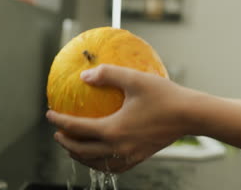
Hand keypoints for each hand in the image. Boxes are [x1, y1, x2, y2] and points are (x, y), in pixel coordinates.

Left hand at [46, 64, 195, 172]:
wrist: (191, 115)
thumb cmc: (165, 95)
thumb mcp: (134, 79)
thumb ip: (107, 75)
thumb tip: (84, 76)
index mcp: (114, 130)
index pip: (77, 129)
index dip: (59, 122)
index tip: (49, 114)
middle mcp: (119, 148)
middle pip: (82, 151)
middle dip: (65, 142)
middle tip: (57, 132)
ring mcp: (129, 156)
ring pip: (95, 163)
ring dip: (79, 154)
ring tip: (72, 143)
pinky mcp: (139, 158)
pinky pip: (112, 166)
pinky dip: (97, 161)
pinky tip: (97, 152)